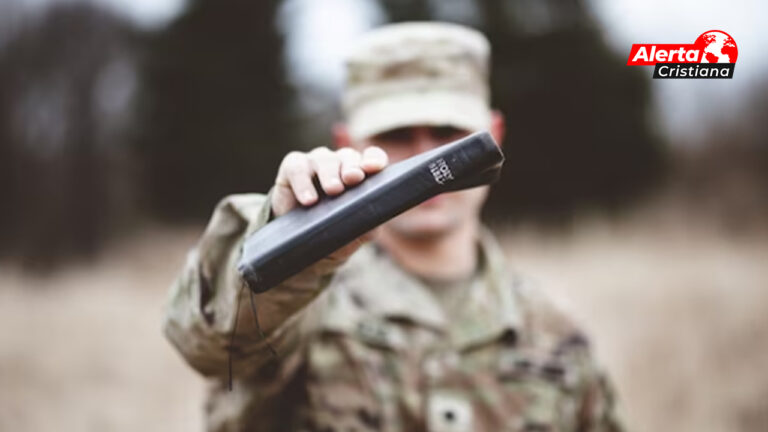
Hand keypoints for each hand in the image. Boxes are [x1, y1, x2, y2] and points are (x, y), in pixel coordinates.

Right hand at [270, 146, 388, 266]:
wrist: (304, 248)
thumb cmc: (335, 235)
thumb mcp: (357, 231)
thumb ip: (369, 220)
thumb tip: (373, 215)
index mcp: (360, 174)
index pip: (372, 157)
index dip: (374, 159)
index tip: (373, 168)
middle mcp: (339, 164)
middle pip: (348, 156)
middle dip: (352, 167)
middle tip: (353, 179)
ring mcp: (315, 163)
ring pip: (324, 158)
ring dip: (329, 173)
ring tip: (333, 190)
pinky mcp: (292, 168)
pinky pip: (296, 167)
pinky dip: (302, 181)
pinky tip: (309, 199)